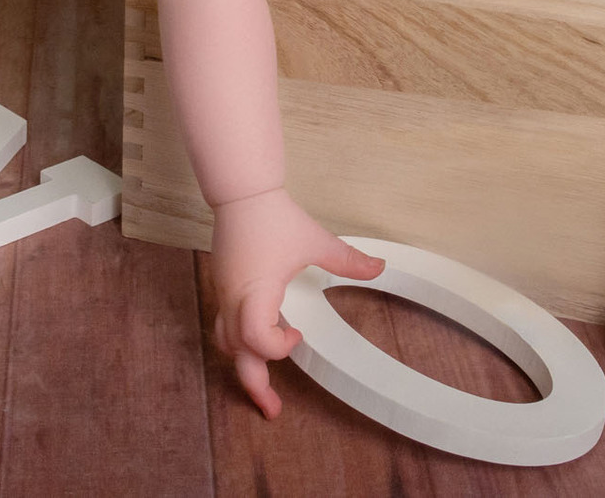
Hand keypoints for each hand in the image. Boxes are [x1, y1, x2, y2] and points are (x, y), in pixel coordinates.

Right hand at [208, 186, 385, 418]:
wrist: (242, 193)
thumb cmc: (274, 217)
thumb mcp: (315, 240)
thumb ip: (347, 260)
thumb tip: (381, 269)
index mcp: (256, 291)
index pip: (256, 338)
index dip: (279, 347)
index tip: (299, 334)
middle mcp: (234, 298)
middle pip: (236, 354)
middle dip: (254, 386)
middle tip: (274, 411)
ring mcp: (225, 294)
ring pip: (226, 343)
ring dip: (246, 364)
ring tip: (264, 385)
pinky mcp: (223, 287)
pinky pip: (226, 327)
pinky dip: (241, 343)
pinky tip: (259, 343)